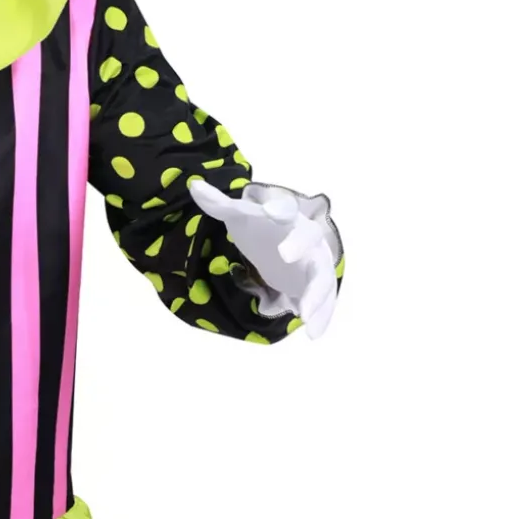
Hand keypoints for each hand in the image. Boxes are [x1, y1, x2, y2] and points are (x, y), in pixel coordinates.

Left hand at [187, 178, 339, 338]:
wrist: (283, 242)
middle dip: (299, 246)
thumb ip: (219, 204)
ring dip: (317, 295)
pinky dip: (321, 315)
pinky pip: (324, 301)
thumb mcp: (241, 216)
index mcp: (287, 217)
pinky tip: (312, 333)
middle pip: (309, 239)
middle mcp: (306, 237)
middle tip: (286, 256)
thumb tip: (194, 185)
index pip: (285, 208)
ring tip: (306, 316)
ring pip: (322, 276)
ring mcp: (315, 262)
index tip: (270, 212)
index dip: (279, 208)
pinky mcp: (315, 285)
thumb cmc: (263, 227)